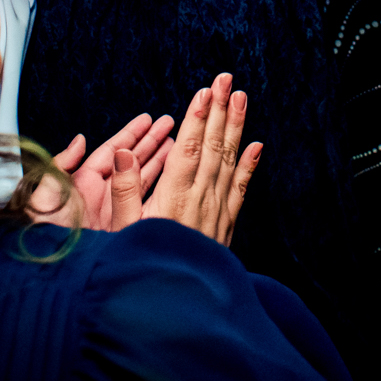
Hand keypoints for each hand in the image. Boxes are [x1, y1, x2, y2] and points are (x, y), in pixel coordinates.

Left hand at [30, 112, 175, 229]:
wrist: (50, 271)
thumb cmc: (40, 233)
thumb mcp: (45, 193)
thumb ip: (61, 164)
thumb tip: (80, 140)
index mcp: (84, 183)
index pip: (113, 152)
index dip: (131, 135)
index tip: (148, 120)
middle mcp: (101, 195)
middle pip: (131, 161)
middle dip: (150, 142)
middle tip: (169, 124)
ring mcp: (113, 211)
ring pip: (141, 179)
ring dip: (159, 161)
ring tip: (176, 144)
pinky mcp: (123, 228)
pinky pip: (144, 202)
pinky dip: (158, 188)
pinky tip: (172, 176)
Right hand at [122, 73, 261, 246]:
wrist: (177, 302)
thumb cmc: (145, 261)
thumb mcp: (123, 230)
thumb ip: (124, 189)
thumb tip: (123, 152)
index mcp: (174, 197)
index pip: (189, 148)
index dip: (197, 118)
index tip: (205, 91)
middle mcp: (201, 198)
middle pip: (213, 146)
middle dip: (219, 109)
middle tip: (225, 78)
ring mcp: (217, 209)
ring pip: (229, 159)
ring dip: (236, 126)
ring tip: (241, 97)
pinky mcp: (226, 222)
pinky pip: (241, 187)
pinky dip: (249, 164)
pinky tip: (257, 144)